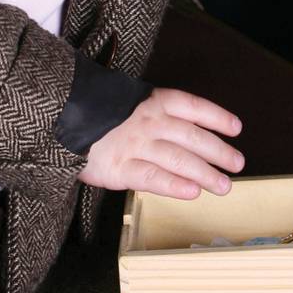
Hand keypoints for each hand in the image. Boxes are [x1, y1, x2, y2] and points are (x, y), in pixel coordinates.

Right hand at [78, 87, 245, 199]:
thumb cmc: (92, 109)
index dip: (216, 117)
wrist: (55, 115)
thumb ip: (151, 111)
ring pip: (179, 160)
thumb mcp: (125, 99)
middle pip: (192, 137)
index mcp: (151, 100)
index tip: (236, 128)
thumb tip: (181, 127)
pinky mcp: (119, 168)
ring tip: (223, 186)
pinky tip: (192, 193)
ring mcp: (135, 145)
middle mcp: (148, 121)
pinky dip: (174, 186)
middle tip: (237, 164)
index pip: (192, 106)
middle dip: (219, 152)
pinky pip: (153, 178)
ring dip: (205, 174)